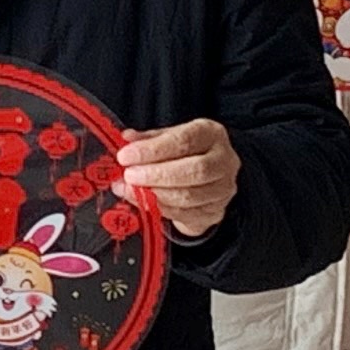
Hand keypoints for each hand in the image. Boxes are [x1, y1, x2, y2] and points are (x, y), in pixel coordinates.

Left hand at [120, 117, 241, 240]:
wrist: (207, 178)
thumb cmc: (185, 153)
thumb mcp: (167, 137)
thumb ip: (148, 139)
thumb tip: (126, 139)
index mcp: (211, 134)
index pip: (184, 141)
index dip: (153, 150)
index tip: (125, 156)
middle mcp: (224, 161)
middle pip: (194, 170)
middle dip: (156, 175)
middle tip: (128, 176)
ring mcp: (223, 189)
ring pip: (189, 196)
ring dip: (154, 195)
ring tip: (129, 190)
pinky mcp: (215, 212)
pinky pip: (185, 214)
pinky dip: (160, 209)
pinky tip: (142, 202)